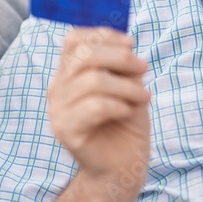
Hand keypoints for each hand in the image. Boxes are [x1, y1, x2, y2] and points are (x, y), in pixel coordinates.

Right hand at [48, 27, 151, 191]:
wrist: (124, 166)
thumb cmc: (126, 124)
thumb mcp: (128, 85)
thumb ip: (121, 64)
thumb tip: (126, 43)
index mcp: (69, 74)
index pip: (73, 40)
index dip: (103, 35)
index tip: (131, 43)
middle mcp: (58, 89)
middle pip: (82, 56)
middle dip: (119, 57)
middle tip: (144, 69)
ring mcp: (58, 111)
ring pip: (92, 81)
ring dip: (126, 86)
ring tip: (143, 97)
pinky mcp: (66, 131)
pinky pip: (94, 107)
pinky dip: (118, 105)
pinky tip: (129, 112)